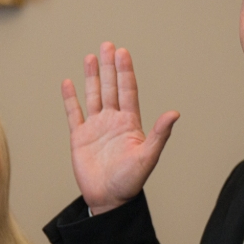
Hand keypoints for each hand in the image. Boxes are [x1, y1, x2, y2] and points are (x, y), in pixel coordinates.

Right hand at [62, 42, 179, 214]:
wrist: (108, 198)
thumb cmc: (130, 181)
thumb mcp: (148, 157)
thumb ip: (159, 134)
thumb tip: (174, 114)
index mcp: (130, 123)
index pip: (127, 91)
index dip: (125, 71)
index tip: (122, 52)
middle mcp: (113, 121)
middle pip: (111, 87)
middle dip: (109, 66)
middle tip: (107, 45)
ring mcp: (96, 127)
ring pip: (93, 96)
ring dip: (92, 77)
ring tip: (90, 57)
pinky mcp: (79, 137)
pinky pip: (74, 113)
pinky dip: (70, 98)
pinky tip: (68, 83)